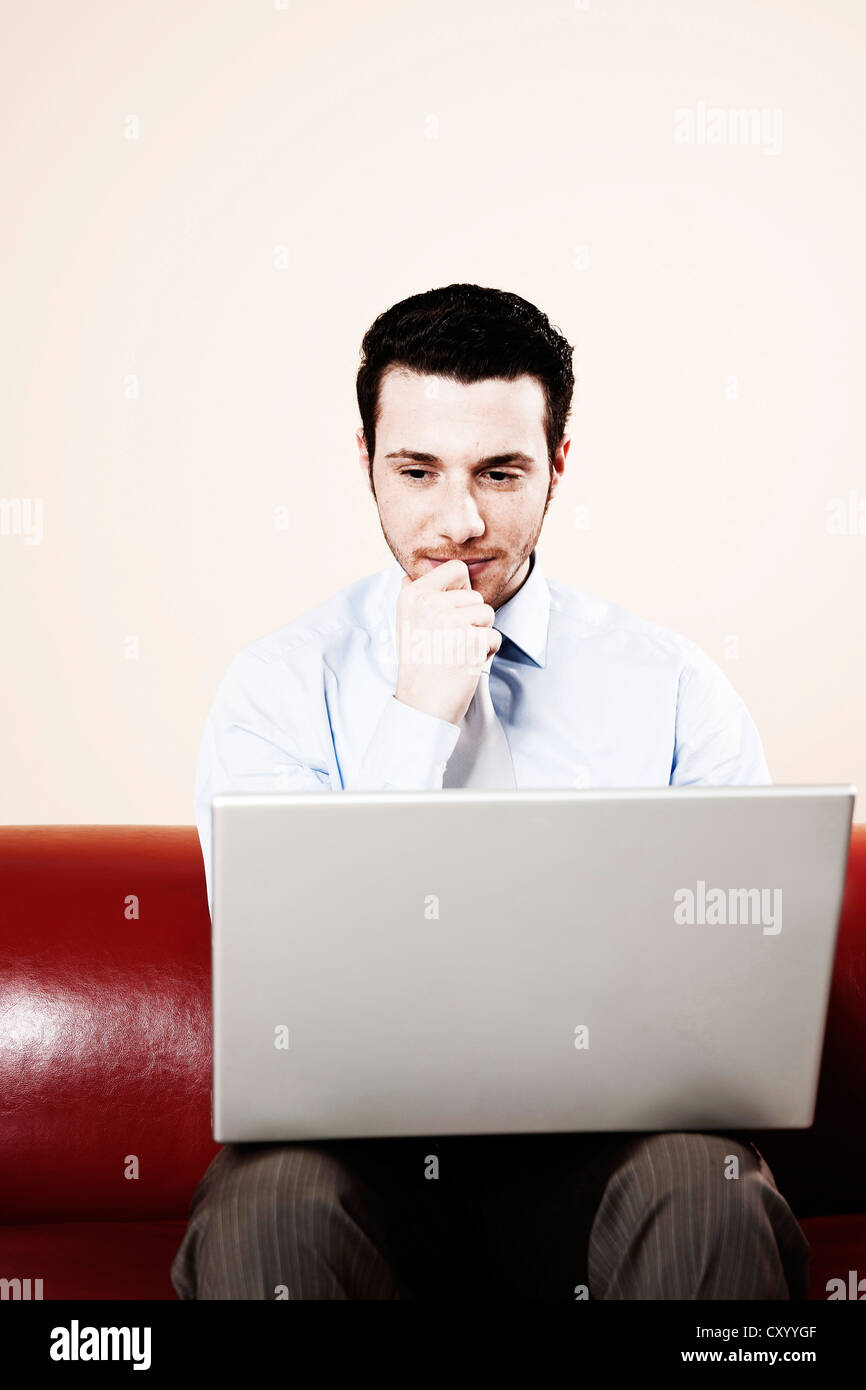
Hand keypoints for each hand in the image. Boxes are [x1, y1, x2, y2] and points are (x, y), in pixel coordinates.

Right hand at [394, 561, 502, 725]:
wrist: (422, 703)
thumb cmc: (418, 665)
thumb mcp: (405, 625)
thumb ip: (414, 598)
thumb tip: (409, 576)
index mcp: (413, 595)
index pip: (456, 569)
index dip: (462, 589)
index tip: (453, 610)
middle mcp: (431, 604)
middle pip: (476, 596)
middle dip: (472, 619)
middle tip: (451, 642)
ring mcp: (452, 621)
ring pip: (488, 615)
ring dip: (480, 635)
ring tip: (458, 652)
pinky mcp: (472, 641)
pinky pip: (494, 637)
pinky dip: (487, 653)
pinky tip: (466, 663)